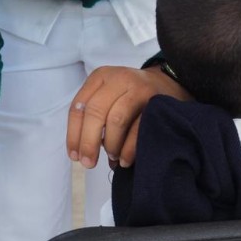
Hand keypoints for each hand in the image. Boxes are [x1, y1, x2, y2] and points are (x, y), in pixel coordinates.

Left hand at [67, 65, 189, 169]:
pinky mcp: (155, 102)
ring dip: (111, 144)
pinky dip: (128, 149)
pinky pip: (138, 129)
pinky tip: (124, 160)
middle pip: (95, 112)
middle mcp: (118, 78)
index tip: (74, 156)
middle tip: (88, 163)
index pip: (79, 106)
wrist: (167, 83)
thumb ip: (92, 114)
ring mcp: (138, 88)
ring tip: (112, 157)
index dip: (74, 134)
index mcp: (100, 76)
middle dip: (88, 142)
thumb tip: (82, 151)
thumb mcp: (107, 93)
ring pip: (116, 120)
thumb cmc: (129, 94)